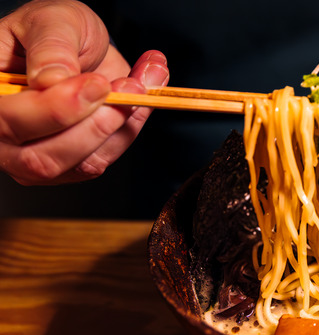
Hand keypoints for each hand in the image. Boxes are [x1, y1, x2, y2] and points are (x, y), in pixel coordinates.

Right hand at [0, 0, 168, 184]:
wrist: (80, 45)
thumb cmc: (55, 31)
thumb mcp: (51, 21)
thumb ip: (51, 48)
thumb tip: (51, 80)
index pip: (7, 121)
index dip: (56, 110)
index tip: (98, 83)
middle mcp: (4, 135)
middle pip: (43, 158)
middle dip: (95, 124)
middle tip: (129, 85)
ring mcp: (36, 155)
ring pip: (82, 164)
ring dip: (121, 124)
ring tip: (139, 82)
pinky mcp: (74, 163)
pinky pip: (106, 157)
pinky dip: (131, 126)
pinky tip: (140, 94)